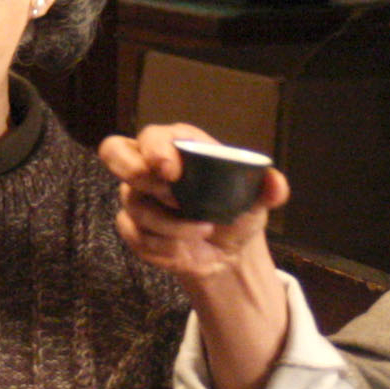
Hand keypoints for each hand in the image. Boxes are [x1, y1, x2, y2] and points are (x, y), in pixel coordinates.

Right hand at [98, 123, 285, 280]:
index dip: (155, 150)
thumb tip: (276, 184)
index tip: (171, 171)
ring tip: (202, 231)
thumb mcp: (257, 199)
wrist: (228, 252)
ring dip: (171, 227)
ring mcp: (137, 196)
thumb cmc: (236, 212)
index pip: (152, 136)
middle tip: (171, 196)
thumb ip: (268, 189)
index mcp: (179, 145)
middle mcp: (150, 166)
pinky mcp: (132, 226)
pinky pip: (134, 237)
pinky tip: (183, 251)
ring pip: (134, 207)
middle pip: (113, 151)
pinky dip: (162, 249)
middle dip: (135, 174)